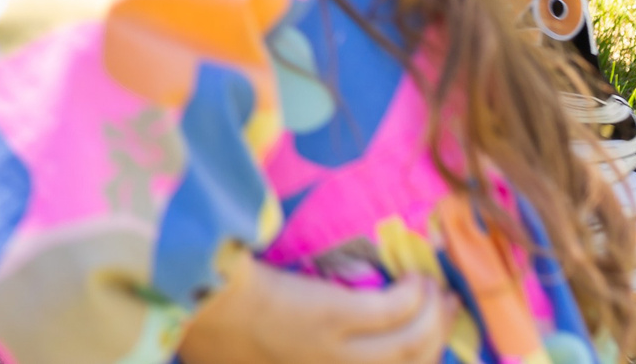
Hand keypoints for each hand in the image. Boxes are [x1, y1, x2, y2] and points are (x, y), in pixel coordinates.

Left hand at [179, 263, 454, 363]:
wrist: (190, 302)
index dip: (419, 359)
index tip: (430, 341)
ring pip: (410, 345)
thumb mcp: (261, 355)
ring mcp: (336, 354)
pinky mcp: (331, 318)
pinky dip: (411, 297)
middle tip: (444, 309)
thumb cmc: (214, 327)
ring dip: (433, 317)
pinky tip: (414, 279)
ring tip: (434, 290)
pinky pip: (391, 311)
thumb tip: (336, 336)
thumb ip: (299, 352)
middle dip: (436, 339)